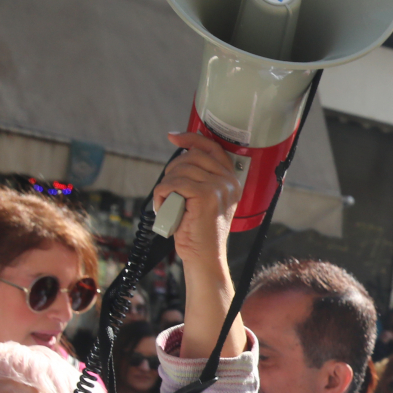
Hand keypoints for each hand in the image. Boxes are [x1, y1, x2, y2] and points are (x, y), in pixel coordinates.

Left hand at [153, 131, 240, 275]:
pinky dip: (162, 194)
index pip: (212, 148)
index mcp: (231, 181)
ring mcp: (219, 188)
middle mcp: (228, 182)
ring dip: (165, 186)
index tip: (174, 137)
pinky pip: (174, 184)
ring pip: (180, 170)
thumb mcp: (203, 199)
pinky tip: (164, 208)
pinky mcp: (206, 196)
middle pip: (191, 156)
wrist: (203, 256)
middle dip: (172, 170)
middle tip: (168, 191)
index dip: (192, 138)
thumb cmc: (198, 230)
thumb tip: (181, 154)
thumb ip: (199, 177)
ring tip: (166, 204)